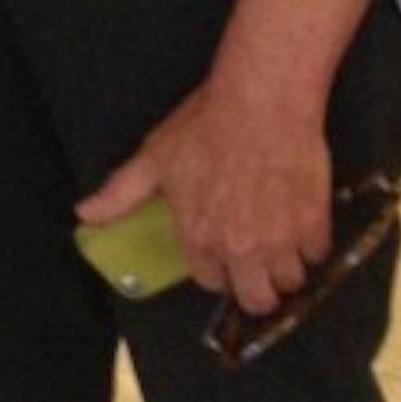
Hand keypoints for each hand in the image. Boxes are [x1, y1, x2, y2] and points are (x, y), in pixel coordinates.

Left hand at [74, 78, 331, 317]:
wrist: (261, 101)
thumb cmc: (203, 126)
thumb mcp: (154, 158)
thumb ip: (119, 194)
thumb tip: (82, 216)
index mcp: (200, 237)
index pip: (210, 282)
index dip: (215, 266)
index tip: (219, 248)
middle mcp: (241, 249)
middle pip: (256, 300)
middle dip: (254, 287)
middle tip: (255, 262)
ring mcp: (281, 240)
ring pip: (290, 282)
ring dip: (284, 267)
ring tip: (278, 241)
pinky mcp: (314, 225)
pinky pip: (318, 255)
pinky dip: (310, 244)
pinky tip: (299, 221)